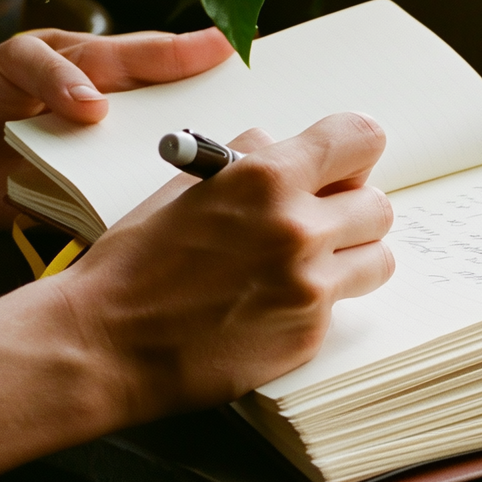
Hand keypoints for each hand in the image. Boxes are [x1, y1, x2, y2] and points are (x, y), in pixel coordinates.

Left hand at [0, 26, 231, 227]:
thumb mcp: (7, 63)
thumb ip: (50, 73)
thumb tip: (95, 105)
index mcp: (101, 70)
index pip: (156, 58)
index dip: (195, 53)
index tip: (235, 49)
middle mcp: (113, 116)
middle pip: (174, 112)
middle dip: (214, 110)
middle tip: (259, 109)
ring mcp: (101, 159)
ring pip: (157, 163)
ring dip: (187, 168)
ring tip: (233, 169)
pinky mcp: (85, 201)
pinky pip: (122, 206)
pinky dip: (146, 211)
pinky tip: (177, 217)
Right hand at [58, 112, 395, 426]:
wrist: (103, 342)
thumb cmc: (132, 265)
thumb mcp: (185, 186)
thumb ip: (246, 160)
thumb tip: (282, 146)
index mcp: (264, 177)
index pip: (360, 139)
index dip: (353, 151)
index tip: (343, 164)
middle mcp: (297, 228)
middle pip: (378, 204)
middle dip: (351, 210)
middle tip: (319, 221)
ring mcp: (308, 287)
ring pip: (377, 258)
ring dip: (351, 258)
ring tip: (306, 266)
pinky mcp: (307, 335)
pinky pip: (342, 307)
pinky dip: (317, 304)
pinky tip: (273, 306)